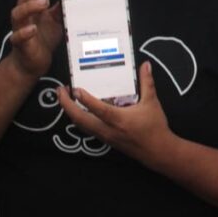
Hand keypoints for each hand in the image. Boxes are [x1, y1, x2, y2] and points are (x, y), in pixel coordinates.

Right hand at [8, 0, 65, 77]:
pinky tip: (33, 29)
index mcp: (33, 8)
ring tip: (44, 2)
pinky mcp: (20, 45)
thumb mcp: (57, 21)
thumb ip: (62, 8)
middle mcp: (24, 16)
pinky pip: (17, 37)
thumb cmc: (44, 39)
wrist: (33, 63)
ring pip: (18, 14)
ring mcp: (20, 29)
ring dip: (30, 6)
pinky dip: (24, 32)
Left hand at [58, 62, 173, 167]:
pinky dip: (78, 118)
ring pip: (80, 125)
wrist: (157, 151)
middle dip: (66, 105)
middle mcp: (107, 129)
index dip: (84, 99)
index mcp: (118, 119)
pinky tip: (79, 110)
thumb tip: (146, 65)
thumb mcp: (152, 102)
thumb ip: (147, 83)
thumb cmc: (155, 127)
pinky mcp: (105, 140)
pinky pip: (86, 129)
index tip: (74, 88)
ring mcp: (104, 136)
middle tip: (60, 90)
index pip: (96, 108)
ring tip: (66, 98)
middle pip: (79, 119)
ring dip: (70, 111)